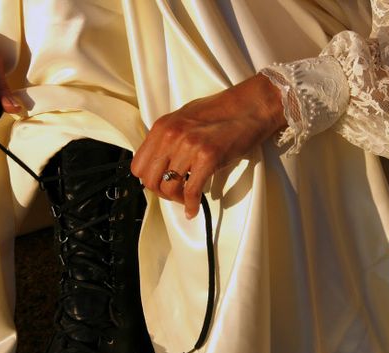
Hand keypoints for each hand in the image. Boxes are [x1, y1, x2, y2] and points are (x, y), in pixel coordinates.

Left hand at [131, 74, 285, 218]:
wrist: (250, 106)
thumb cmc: (221, 111)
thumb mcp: (184, 118)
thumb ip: (169, 138)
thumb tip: (162, 161)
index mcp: (162, 127)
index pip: (138, 165)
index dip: (149, 180)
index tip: (161, 183)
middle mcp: (171, 137)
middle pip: (150, 180)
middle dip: (161, 193)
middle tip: (174, 195)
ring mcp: (189, 147)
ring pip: (169, 188)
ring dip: (177, 199)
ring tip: (187, 199)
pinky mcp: (208, 158)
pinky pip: (191, 191)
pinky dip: (191, 205)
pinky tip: (194, 210)